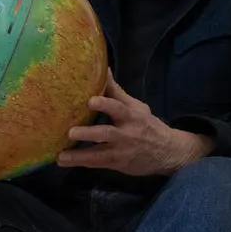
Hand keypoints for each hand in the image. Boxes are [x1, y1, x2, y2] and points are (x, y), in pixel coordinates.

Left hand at [57, 72, 212, 175]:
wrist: (169, 152)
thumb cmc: (147, 125)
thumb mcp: (136, 107)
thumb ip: (117, 91)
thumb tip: (104, 69)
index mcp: (132, 115)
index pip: (118, 107)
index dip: (105, 104)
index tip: (90, 101)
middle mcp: (127, 133)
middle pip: (107, 133)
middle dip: (89, 133)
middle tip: (71, 132)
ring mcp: (121, 150)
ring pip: (99, 153)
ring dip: (79, 155)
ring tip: (61, 156)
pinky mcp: (117, 163)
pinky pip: (97, 163)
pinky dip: (81, 162)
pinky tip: (63, 161)